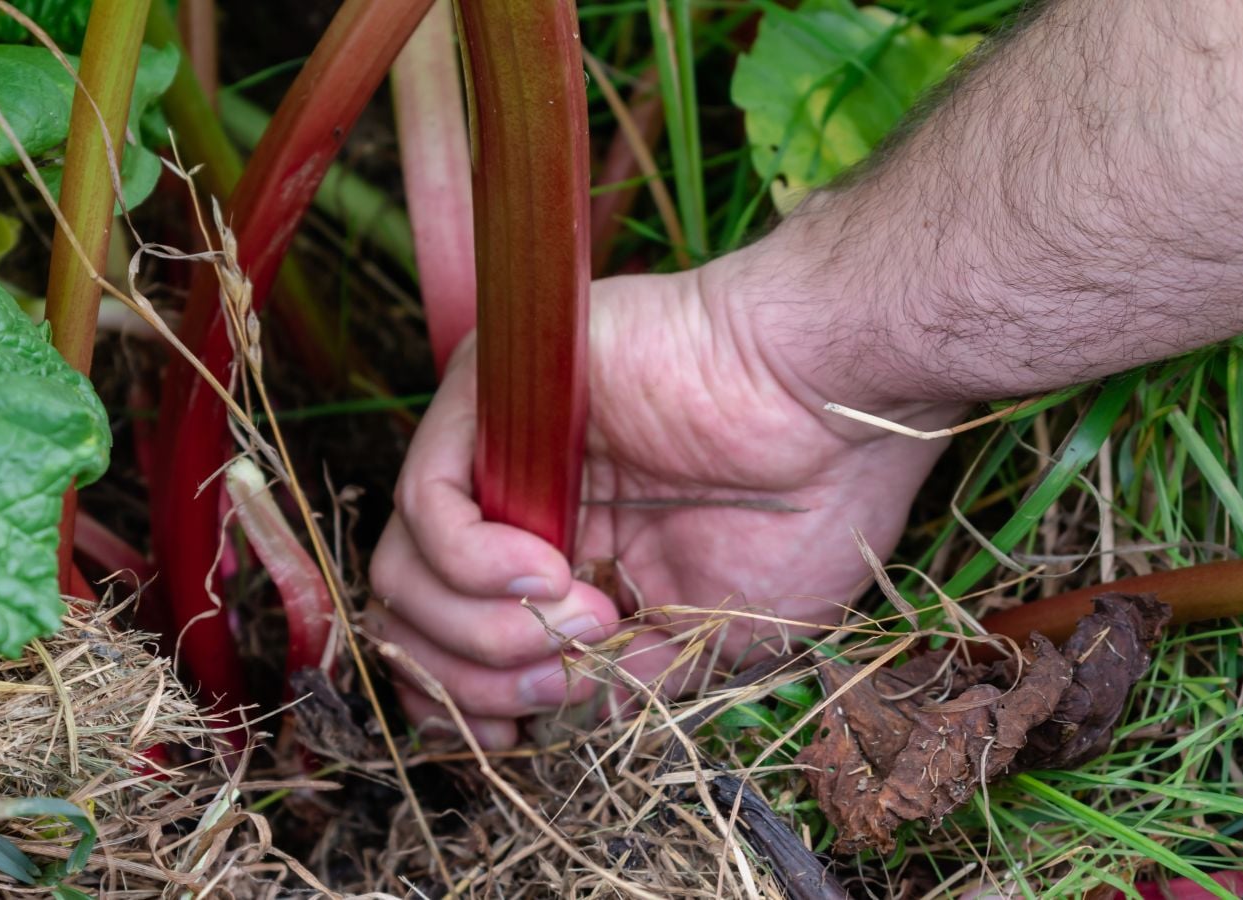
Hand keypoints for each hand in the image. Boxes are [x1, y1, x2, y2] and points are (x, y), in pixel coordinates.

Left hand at [367, 243, 959, 747]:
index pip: (446, 642)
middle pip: (411, 615)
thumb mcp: (716, 637)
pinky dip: (472, 563)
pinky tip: (552, 574)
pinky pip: (425, 500)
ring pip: (405, 566)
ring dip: (481, 630)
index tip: (512, 733)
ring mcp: (499, 452)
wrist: (838, 406)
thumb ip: (623, 682)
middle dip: (471, 680)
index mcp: (563, 560)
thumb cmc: (806, 509)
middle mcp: (516, 508)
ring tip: (581, 623)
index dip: (457, 704)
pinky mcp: (492, 396)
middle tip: (559, 680)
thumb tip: (547, 717)